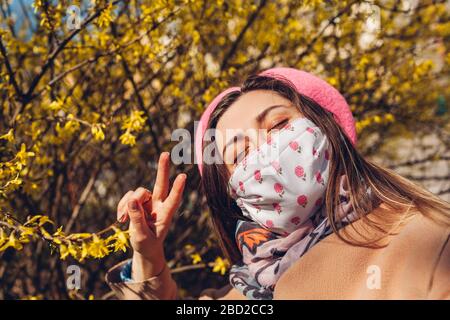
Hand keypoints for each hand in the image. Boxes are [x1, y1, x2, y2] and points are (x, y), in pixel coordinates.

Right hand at [116, 152, 185, 268]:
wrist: (144, 247)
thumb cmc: (147, 243)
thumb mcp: (141, 236)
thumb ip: (137, 219)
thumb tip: (132, 200)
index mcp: (165, 215)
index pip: (173, 200)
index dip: (177, 188)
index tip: (183, 176)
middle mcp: (159, 204)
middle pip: (161, 184)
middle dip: (162, 169)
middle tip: (165, 153)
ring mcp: (149, 202)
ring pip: (138, 193)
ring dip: (128, 204)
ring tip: (123, 219)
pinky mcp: (138, 201)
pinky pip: (128, 197)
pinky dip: (122, 206)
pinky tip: (121, 218)